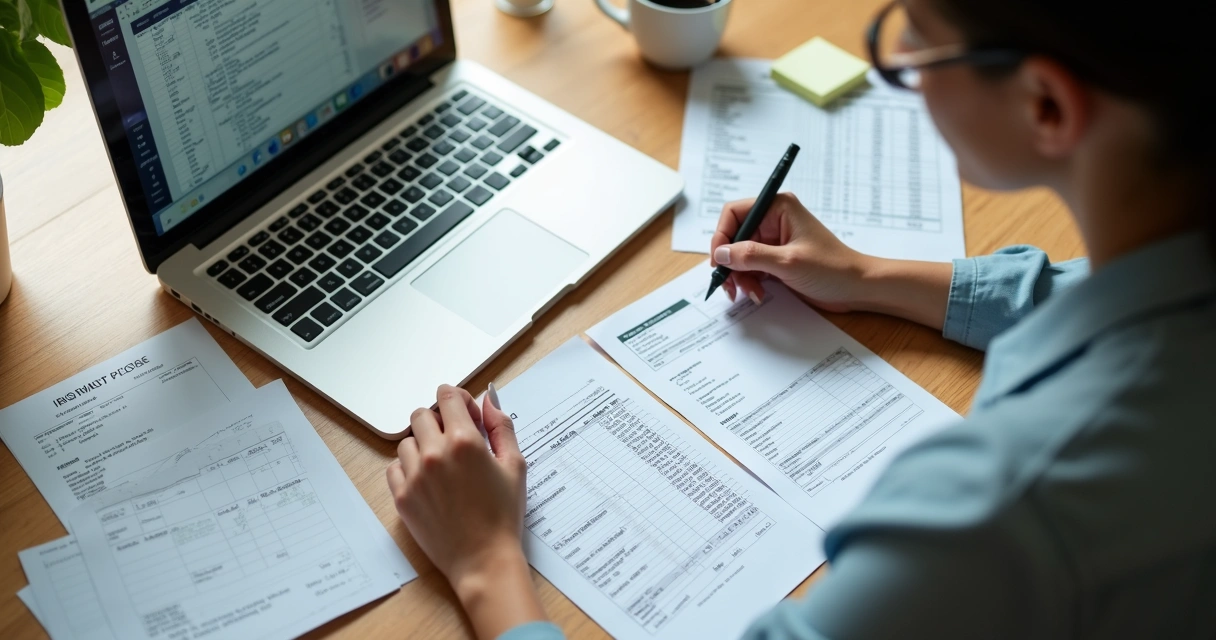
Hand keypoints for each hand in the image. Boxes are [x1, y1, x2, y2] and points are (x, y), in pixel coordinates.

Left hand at [386, 384, 546, 638]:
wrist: (483, 560)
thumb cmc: (503, 514)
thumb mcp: (515, 465)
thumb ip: (501, 427)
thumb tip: (488, 401)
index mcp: (465, 441)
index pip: (446, 395)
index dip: (457, 399)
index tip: (465, 413)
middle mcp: (434, 454)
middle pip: (421, 414)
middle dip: (438, 420)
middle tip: (454, 439)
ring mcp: (414, 476)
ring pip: (406, 441)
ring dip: (422, 445)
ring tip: (442, 465)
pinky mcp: (402, 497)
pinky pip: (394, 468)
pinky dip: (408, 468)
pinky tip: (428, 481)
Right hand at [709, 192, 868, 311]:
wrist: (856, 288)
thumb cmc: (832, 268)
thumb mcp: (788, 262)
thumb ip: (752, 256)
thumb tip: (721, 254)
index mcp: (778, 207)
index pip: (735, 213)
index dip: (721, 236)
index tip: (718, 261)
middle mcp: (773, 220)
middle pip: (734, 236)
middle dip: (730, 262)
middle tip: (729, 284)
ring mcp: (774, 241)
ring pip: (739, 255)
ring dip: (739, 276)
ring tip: (750, 293)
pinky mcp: (775, 259)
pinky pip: (750, 267)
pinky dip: (749, 281)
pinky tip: (758, 294)